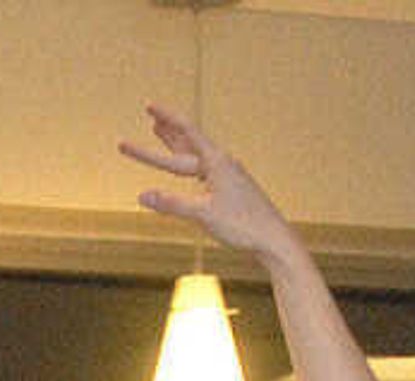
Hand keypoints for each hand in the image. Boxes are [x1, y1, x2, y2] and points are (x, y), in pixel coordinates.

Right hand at [121, 105, 296, 264]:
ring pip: (195, 156)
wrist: (273, 238)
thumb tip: (141, 195)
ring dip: (177, 145)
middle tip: (150, 118)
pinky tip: (190, 168)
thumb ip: (172, 203)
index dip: (167, 118)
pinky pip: (203, 171)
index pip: (187, 132)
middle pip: (188, 144)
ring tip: (161, 133)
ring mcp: (228, 176)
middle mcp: (223, 164)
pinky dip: (189, 165)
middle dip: (166, 133)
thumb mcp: (203, 214)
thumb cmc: (242, 225)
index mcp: (217, 162)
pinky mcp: (231, 189)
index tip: (150, 106)